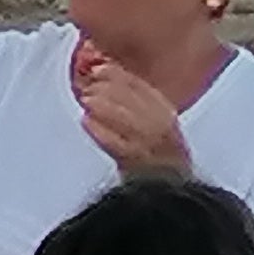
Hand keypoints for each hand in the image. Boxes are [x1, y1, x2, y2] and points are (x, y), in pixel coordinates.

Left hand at [68, 40, 191, 175]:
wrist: (165, 186)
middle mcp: (162, 128)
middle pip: (136, 101)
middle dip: (109, 89)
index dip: (119, 75)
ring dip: (104, 107)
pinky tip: (87, 122)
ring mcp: (151, 147)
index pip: (143, 87)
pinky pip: (117, 144)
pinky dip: (101, 131)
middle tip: (89, 86)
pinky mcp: (137, 165)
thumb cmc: (153, 151)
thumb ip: (129, 99)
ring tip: (87, 101)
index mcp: (166, 114)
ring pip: (128, 120)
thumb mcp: (149, 120)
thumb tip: (100, 72)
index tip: (99, 68)